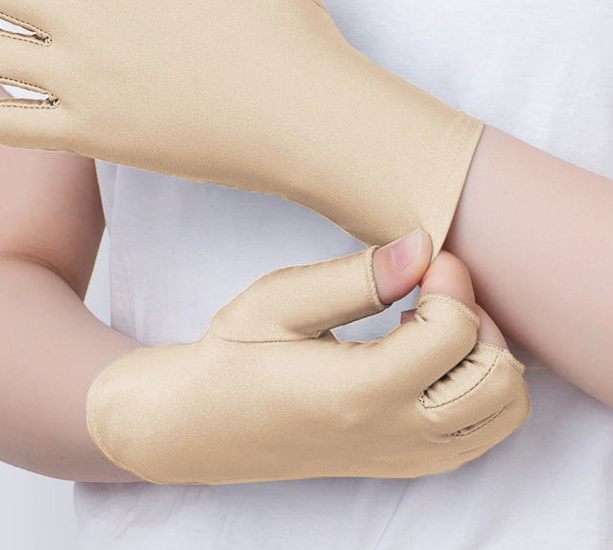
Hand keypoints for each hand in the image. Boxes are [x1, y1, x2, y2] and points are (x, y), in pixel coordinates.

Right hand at [86, 230, 529, 483]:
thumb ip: (354, 278)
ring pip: (503, 408)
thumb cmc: (236, 355)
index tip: (423, 261)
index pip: (457, 334)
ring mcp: (407, 457)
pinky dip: (477, 382)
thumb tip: (422, 247)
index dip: (450, 282)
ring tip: (430, 321)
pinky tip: (427, 354)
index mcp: (362, 392)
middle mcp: (397, 435)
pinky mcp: (408, 463)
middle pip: (499, 378)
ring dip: (483, 352)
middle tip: (430, 290)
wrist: (207, 424)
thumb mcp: (280, 303)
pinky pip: (482, 428)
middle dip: (478, 318)